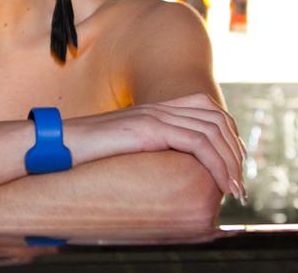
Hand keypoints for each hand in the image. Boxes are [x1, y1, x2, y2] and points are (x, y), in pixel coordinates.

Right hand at [63, 93, 245, 202]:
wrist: (57, 144)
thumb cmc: (84, 153)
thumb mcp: (123, 149)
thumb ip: (146, 150)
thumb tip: (165, 171)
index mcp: (154, 108)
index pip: (207, 109)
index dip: (229, 133)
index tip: (235, 164)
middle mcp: (158, 107)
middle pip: (216, 118)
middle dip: (235, 151)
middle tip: (240, 184)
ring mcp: (153, 115)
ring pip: (212, 132)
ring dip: (230, 163)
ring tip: (236, 191)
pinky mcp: (148, 129)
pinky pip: (196, 143)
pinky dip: (216, 165)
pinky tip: (221, 184)